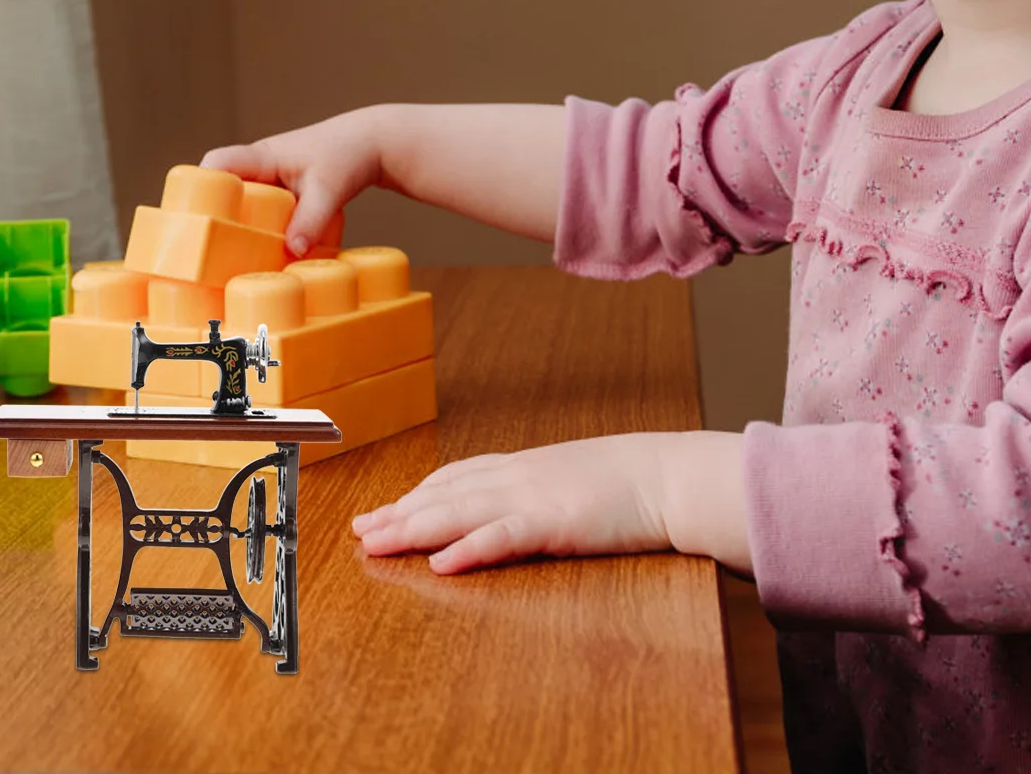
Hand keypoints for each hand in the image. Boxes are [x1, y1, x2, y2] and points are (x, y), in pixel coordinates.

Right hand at [202, 108, 384, 255]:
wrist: (372, 144)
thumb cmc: (349, 156)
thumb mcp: (330, 190)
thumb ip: (311, 220)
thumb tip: (292, 252)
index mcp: (263, 157)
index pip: (217, 163)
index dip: (199, 185)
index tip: (192, 216)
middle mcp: (260, 166)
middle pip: (220, 187)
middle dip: (210, 214)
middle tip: (204, 250)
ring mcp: (271, 179)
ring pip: (240, 201)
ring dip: (234, 225)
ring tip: (225, 259)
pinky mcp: (283, 192)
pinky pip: (259, 209)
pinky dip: (256, 228)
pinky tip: (258, 254)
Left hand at [352, 431, 751, 575]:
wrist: (670, 475)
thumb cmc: (631, 480)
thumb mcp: (574, 478)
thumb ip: (541, 488)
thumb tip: (514, 505)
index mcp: (526, 466)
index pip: (458, 477)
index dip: (417, 493)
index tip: (386, 508)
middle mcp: (520, 476)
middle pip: (445, 495)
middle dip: (399, 514)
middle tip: (360, 530)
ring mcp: (534, 497)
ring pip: (460, 512)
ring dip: (413, 529)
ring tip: (376, 544)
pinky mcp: (555, 522)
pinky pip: (504, 536)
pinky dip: (469, 548)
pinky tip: (442, 563)